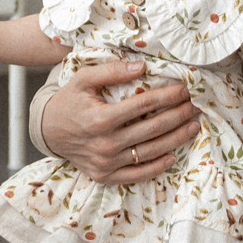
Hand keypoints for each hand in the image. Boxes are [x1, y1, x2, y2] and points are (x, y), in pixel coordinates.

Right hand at [39, 60, 199, 185]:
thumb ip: (112, 71)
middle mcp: (105, 144)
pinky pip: (138, 174)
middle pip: (153, 129)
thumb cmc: (69, 101)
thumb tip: (142, 66)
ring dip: (176, 139)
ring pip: (151, 152)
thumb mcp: (83, 79)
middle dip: (178, 115)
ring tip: (192, 126)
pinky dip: (158, 166)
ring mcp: (106, 163)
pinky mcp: (106, 176)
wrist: (48, 131)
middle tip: (194, 106)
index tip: (184, 89)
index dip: (168, 96)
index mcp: (100, 118)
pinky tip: (173, 154)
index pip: (144, 105)